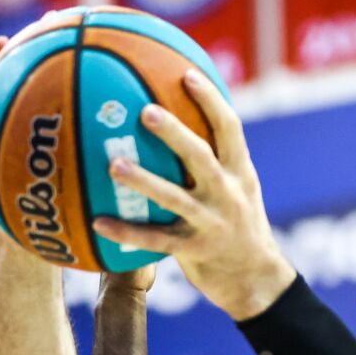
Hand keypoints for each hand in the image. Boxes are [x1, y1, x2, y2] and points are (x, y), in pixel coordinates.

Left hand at [90, 69, 296, 319]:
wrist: (256, 279)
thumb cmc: (239, 227)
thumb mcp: (240, 189)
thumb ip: (218, 162)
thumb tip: (181, 127)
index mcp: (239, 173)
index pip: (229, 128)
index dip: (210, 100)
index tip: (187, 75)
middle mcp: (228, 194)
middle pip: (200, 156)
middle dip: (174, 133)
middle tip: (144, 111)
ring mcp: (211, 223)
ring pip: (174, 198)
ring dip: (144, 181)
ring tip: (114, 165)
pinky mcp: (194, 251)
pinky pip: (155, 240)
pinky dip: (127, 232)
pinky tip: (99, 222)